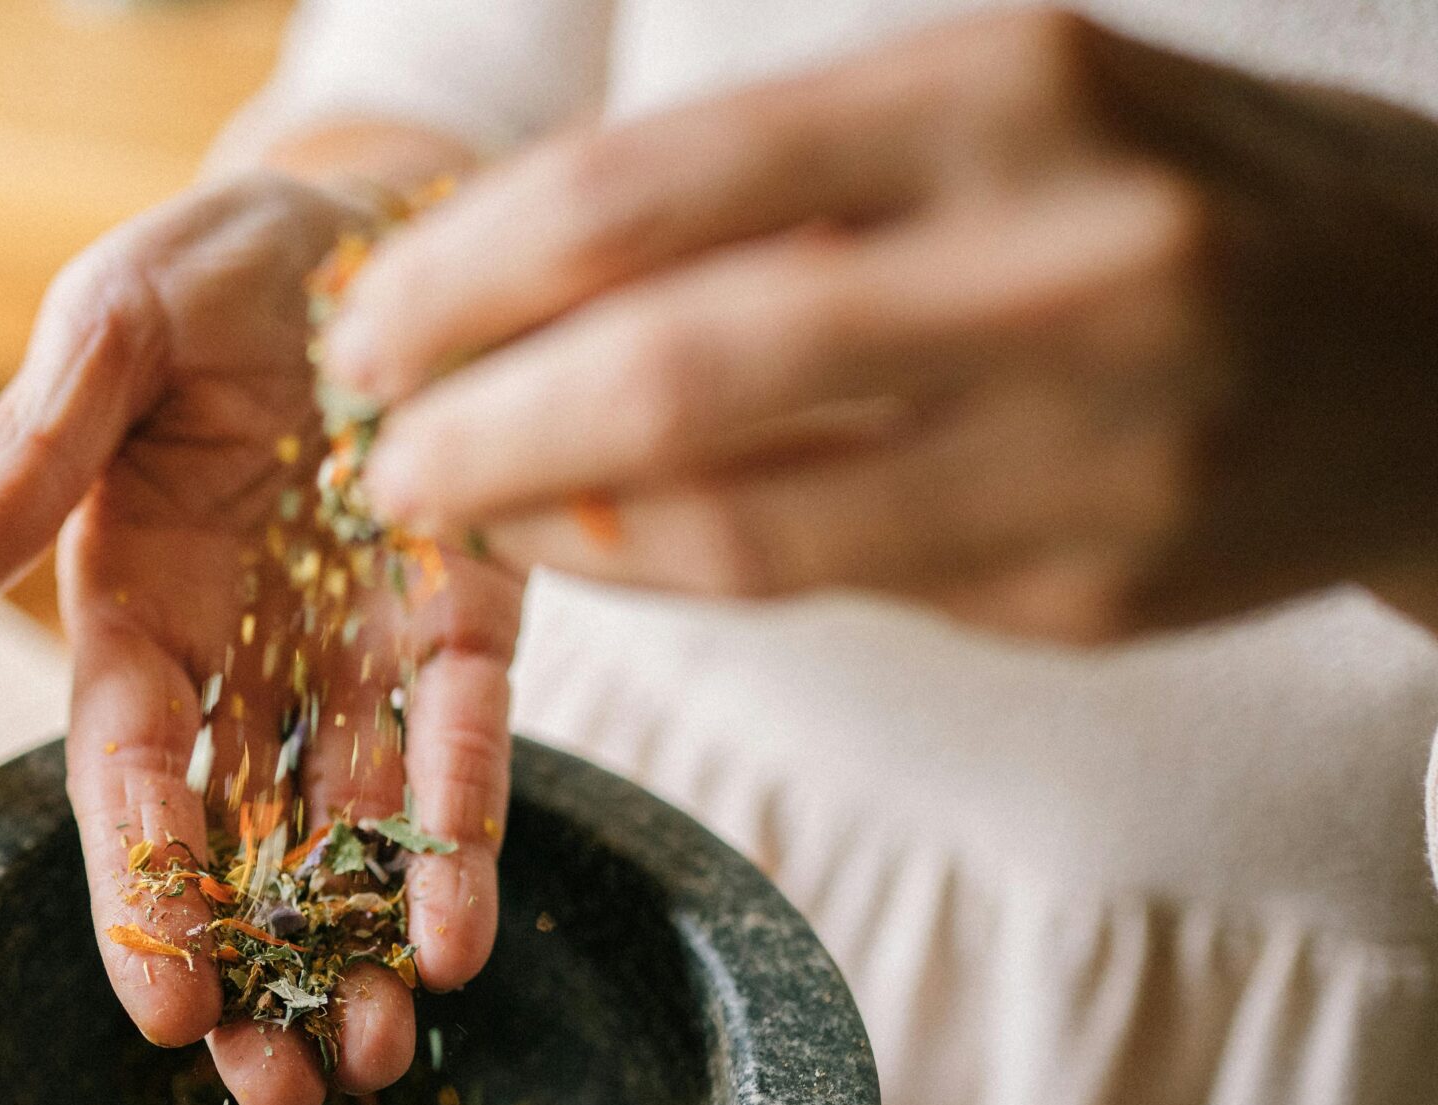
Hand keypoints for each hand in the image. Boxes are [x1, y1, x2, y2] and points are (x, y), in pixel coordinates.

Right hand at [0, 172, 525, 1104]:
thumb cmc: (218, 264)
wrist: (383, 208)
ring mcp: (362, 650)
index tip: (158, 1006)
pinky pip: (467, 740)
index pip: (126, 771)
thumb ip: (29, 455)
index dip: (138, 889)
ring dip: (364, 950)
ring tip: (380, 1062)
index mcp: (131, 604)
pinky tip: (464, 939)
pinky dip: (465, 835)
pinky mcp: (470, 621)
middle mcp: (244, 656)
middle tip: (278, 1099)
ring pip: (354, 829)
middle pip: (238, 843)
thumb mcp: (110, 324)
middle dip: (253, 974)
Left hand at [321, 7, 1437, 641]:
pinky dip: (669, 570)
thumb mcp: (1000, 104)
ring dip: (548, 522)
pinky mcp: (1087, 588)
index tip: (369, 317)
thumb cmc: (1162, 191)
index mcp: (1008, 89)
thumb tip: (505, 273)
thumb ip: (779, 179)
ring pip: (729, 519)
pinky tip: (595, 542)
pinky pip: (814, 588)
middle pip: (663, 374)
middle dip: (472, 424)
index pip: (645, 192)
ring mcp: (1090, 445)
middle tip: (374, 450)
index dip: (465, 272)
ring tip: (453, 505)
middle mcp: (1059, 261)